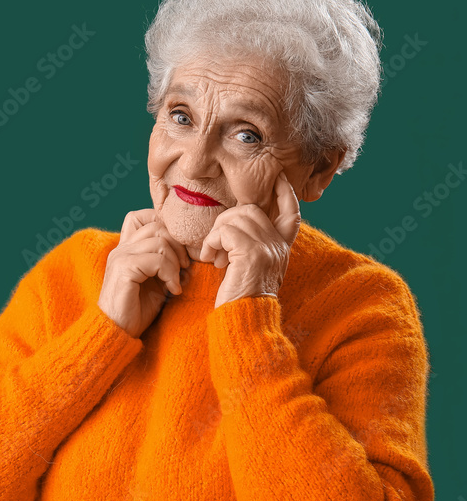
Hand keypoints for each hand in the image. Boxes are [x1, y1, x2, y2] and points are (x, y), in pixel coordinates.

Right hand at [98, 209, 189, 338]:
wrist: (117, 333)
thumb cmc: (136, 311)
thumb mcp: (157, 283)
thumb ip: (168, 265)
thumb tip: (191, 256)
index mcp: (127, 248)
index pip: (144, 216)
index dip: (166, 227)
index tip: (180, 252)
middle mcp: (121, 249)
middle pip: (158, 226)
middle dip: (178, 246)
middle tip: (185, 268)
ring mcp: (120, 257)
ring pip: (159, 241)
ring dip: (175, 262)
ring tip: (176, 282)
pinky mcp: (123, 270)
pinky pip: (155, 259)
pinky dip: (170, 274)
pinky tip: (172, 290)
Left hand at [200, 171, 301, 307]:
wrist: (243, 322)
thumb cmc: (239, 298)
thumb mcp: (250, 268)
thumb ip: (250, 246)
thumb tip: (233, 228)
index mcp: (281, 249)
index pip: (292, 213)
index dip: (285, 194)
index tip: (279, 178)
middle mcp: (279, 246)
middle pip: (251, 209)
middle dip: (227, 220)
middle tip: (216, 246)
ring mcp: (268, 248)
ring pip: (237, 216)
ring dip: (217, 233)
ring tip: (212, 255)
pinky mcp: (252, 253)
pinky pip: (226, 231)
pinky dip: (212, 241)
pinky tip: (209, 258)